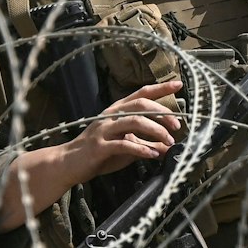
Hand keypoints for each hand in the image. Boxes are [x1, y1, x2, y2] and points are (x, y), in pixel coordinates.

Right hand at [66, 79, 181, 179]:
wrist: (69, 163)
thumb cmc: (99, 153)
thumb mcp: (126, 146)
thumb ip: (146, 144)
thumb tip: (168, 146)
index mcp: (117, 111)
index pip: (141, 94)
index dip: (160, 88)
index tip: (178, 84)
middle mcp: (111, 116)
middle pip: (141, 105)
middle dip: (162, 113)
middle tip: (177, 125)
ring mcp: (104, 130)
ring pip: (134, 122)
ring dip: (155, 130)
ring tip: (169, 141)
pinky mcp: (100, 146)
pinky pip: (124, 144)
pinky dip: (141, 149)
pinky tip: (153, 155)